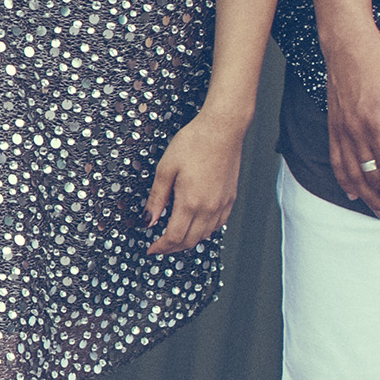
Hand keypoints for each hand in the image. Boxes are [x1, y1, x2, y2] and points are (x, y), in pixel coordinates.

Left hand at [145, 111, 246, 253]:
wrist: (222, 129)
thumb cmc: (193, 143)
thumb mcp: (165, 169)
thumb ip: (156, 199)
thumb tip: (148, 221)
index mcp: (190, 202)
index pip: (174, 237)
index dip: (161, 247)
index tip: (150, 249)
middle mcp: (209, 208)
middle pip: (190, 241)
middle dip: (172, 248)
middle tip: (159, 247)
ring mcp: (223, 204)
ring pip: (205, 235)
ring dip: (188, 241)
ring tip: (174, 238)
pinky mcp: (230, 198)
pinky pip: (218, 225)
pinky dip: (204, 231)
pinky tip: (196, 225)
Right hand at [320, 24, 379, 215]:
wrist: (349, 46)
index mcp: (377, 125)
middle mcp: (355, 132)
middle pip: (373, 175)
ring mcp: (341, 131)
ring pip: (353, 173)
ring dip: (368, 195)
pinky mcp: (333, 127)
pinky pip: (336, 161)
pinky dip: (344, 179)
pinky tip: (353, 191)